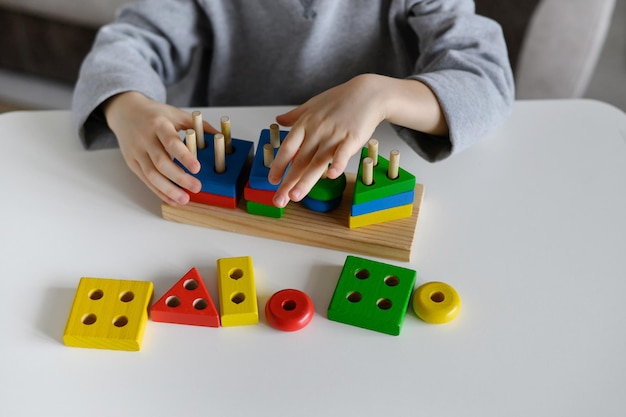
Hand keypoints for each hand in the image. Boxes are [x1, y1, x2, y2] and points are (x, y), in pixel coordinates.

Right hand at [103, 92, 216, 204]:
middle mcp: (145, 139)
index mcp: (159, 125)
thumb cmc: (154, 114)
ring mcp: (137, 152)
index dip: (184, 156)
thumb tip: (220, 137)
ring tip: (185, 199)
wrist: (125, 111)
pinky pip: (146, 180)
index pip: (171, 142)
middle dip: (180, 178)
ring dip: (169, 190)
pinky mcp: (132, 162)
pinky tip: (172, 199)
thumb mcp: (176, 114)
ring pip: (151, 175)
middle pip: (161, 162)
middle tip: (197, 187)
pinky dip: (159, 192)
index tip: (197, 168)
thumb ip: (197, 126)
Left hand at [268, 74, 386, 207]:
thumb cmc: (340, 99)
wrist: (367, 92)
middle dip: (288, 182)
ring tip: (296, 196)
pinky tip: (332, 176)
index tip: (272, 180)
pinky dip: (338, 164)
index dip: (278, 165)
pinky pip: (343, 153)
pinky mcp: (352, 137)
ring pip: (317, 161)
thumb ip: (295, 116)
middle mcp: (317, 131)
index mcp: (305, 124)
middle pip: (299, 160)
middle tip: (279, 200)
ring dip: (306, 180)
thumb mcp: (312, 105)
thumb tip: (279, 120)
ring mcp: (334, 135)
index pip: (287, 149)